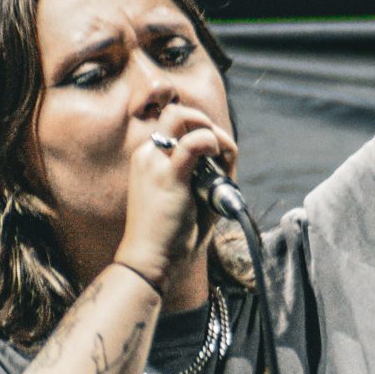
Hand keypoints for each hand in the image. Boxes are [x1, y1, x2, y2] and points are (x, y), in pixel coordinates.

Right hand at [116, 109, 236, 290]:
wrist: (151, 260)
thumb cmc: (171, 235)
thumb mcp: (189, 195)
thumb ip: (205, 172)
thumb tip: (226, 154)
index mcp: (150, 158)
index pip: (176, 124)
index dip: (201, 131)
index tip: (216, 155)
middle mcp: (148, 154)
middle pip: (175, 112)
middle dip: (203, 120)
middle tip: (217, 148)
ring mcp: (154, 162)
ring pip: (180, 116)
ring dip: (207, 128)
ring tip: (217, 153)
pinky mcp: (167, 176)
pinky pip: (193, 142)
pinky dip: (211, 142)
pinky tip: (217, 157)